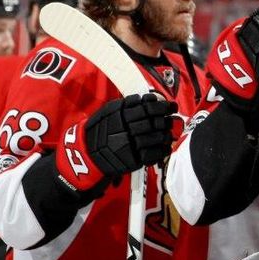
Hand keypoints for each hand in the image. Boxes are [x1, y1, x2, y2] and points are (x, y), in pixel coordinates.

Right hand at [55, 94, 176, 190]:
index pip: (148, 107)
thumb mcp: (109, 111)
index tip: (170, 105)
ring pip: (156, 137)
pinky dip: (163, 150)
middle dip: (166, 120)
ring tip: (169, 133)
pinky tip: (165, 146)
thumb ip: (129, 104)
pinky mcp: (132, 160)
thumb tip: (151, 99)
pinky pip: (154, 154)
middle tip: (172, 118)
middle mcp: (124, 128)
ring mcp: (129, 145)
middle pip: (154, 122)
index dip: (162, 106)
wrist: (86, 154)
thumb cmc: (101, 130)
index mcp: (119, 114)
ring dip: (167, 134)